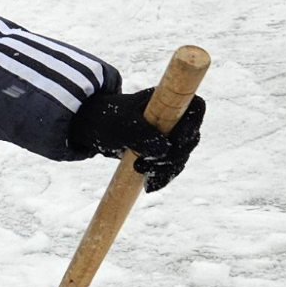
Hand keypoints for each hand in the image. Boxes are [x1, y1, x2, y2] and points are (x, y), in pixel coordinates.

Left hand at [73, 85, 206, 192]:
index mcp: (167, 100)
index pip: (196, 108)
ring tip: (142, 173)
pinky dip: (162, 177)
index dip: (192, 125)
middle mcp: (172, 116)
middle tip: (146, 163)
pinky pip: (170, 166)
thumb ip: (142, 134)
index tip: (175, 142)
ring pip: (181, 155)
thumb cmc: (106, 117)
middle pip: (190, 137)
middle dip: (174, 156)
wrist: (89, 126)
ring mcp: (167, 134)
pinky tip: (149, 186)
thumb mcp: (122, 124)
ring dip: (166, 170)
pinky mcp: (159, 150)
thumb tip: (165, 149)